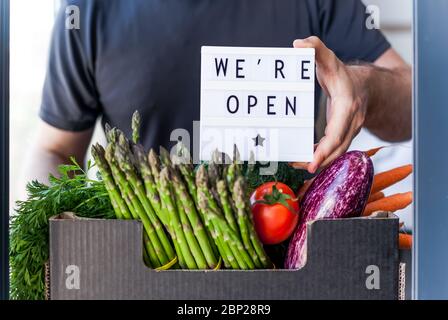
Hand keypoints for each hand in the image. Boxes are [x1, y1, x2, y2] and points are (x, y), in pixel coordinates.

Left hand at [291, 36, 367, 173]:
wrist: (366, 86)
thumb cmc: (343, 74)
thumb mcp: (329, 58)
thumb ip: (315, 48)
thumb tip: (298, 44)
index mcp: (347, 106)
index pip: (337, 133)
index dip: (324, 150)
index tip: (312, 162)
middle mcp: (351, 123)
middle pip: (336, 149)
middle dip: (318, 161)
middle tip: (298, 166)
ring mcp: (349, 131)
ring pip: (336, 153)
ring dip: (317, 162)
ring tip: (296, 164)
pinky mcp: (344, 136)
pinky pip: (333, 151)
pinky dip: (320, 157)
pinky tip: (305, 159)